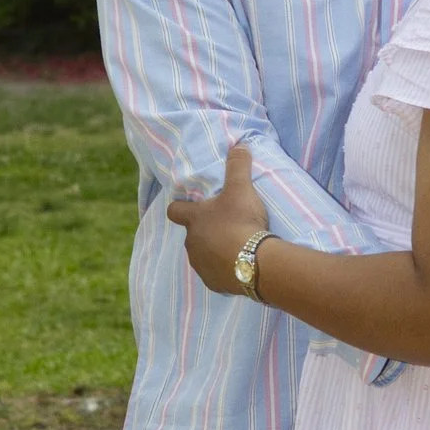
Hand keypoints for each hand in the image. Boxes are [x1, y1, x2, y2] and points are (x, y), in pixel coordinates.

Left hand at [164, 144, 270, 296]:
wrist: (255, 262)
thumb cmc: (242, 221)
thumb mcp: (241, 189)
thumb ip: (238, 166)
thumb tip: (239, 145)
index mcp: (194, 219)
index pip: (174, 210)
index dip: (181, 207)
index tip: (190, 205)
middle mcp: (191, 243)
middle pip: (192, 234)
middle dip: (205, 230)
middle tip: (227, 225)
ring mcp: (200, 265)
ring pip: (202, 255)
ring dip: (214, 251)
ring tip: (236, 246)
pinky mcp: (213, 283)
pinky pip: (215, 275)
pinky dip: (224, 270)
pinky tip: (240, 264)